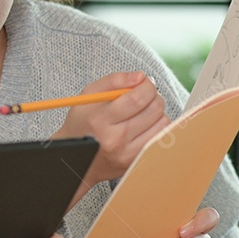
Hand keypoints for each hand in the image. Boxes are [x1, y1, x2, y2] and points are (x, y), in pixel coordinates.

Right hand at [53, 71, 168, 184]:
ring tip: (143, 110)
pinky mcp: (136, 160)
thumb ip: (114, 80)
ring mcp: (127, 153)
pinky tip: (145, 124)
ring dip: (157, 111)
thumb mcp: (90, 95)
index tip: (145, 81)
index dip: (147, 86)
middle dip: (154, 96)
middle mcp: (114, 139)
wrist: (76, 155)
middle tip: (145, 94)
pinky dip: (158, 126)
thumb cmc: (84, 120)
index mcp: (100, 120)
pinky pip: (161, 137)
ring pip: (162, 123)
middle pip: (153, 110)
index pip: (136, 99)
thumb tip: (141, 76)